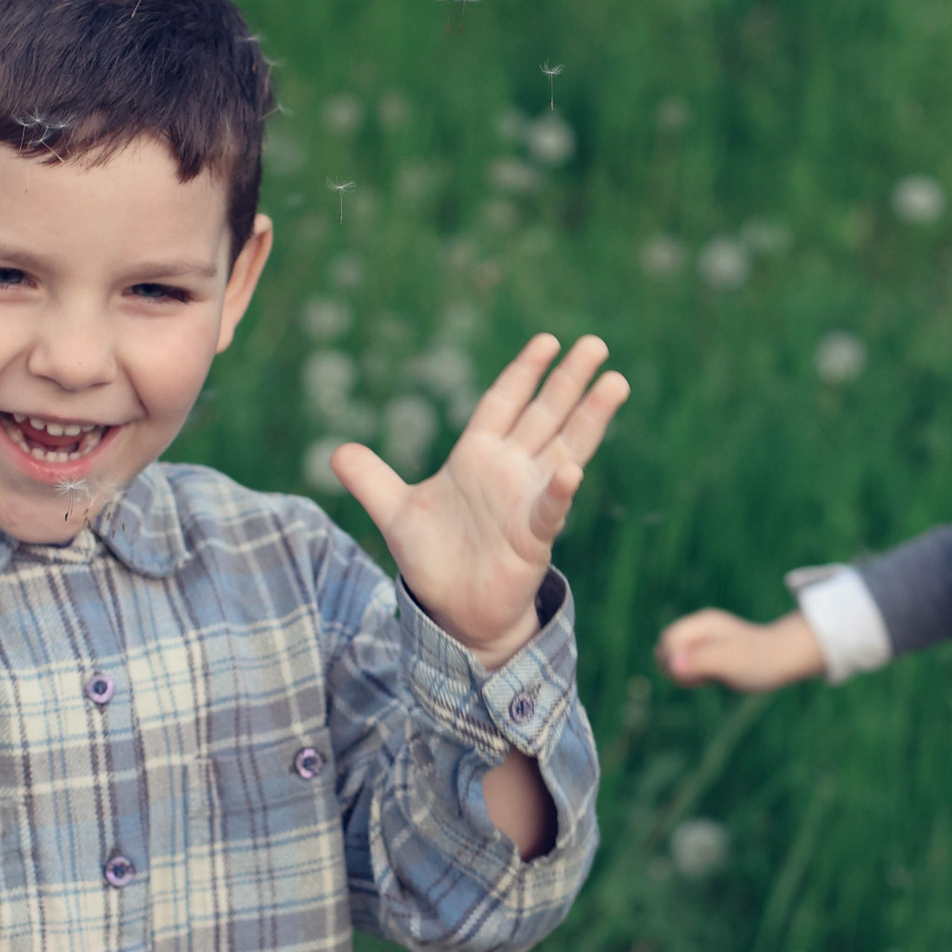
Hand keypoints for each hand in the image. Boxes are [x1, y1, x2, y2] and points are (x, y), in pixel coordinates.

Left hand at [333, 333, 626, 666]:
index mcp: (477, 457)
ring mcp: (526, 501)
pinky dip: (560, 490)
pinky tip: (571, 470)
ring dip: (589, 418)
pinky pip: (549, 509)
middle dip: (568, 380)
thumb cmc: (435, 559)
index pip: (503, 403)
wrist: (455, 611)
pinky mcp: (533, 537)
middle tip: (595, 344)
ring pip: (564, 449)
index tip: (547, 340)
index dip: (524, 372)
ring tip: (615, 383)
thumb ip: (371, 479)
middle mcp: (510, 471)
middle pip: (544, 415)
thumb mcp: (395, 514)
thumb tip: (336, 451)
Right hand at [656, 609, 824, 690]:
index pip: (668, 640)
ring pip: (672, 660)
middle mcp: (699, 629)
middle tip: (704, 677)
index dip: (675, 660)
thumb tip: (673, 663)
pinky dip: (692, 677)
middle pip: (665, 648)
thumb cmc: (758, 660)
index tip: (699, 672)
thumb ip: (701, 661)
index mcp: (702, 623)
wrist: (782, 660)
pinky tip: (712, 679)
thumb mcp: (729, 661)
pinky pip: (684, 668)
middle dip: (676, 668)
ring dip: (684, 675)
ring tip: (709, 678)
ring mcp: (701, 641)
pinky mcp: (705, 654)